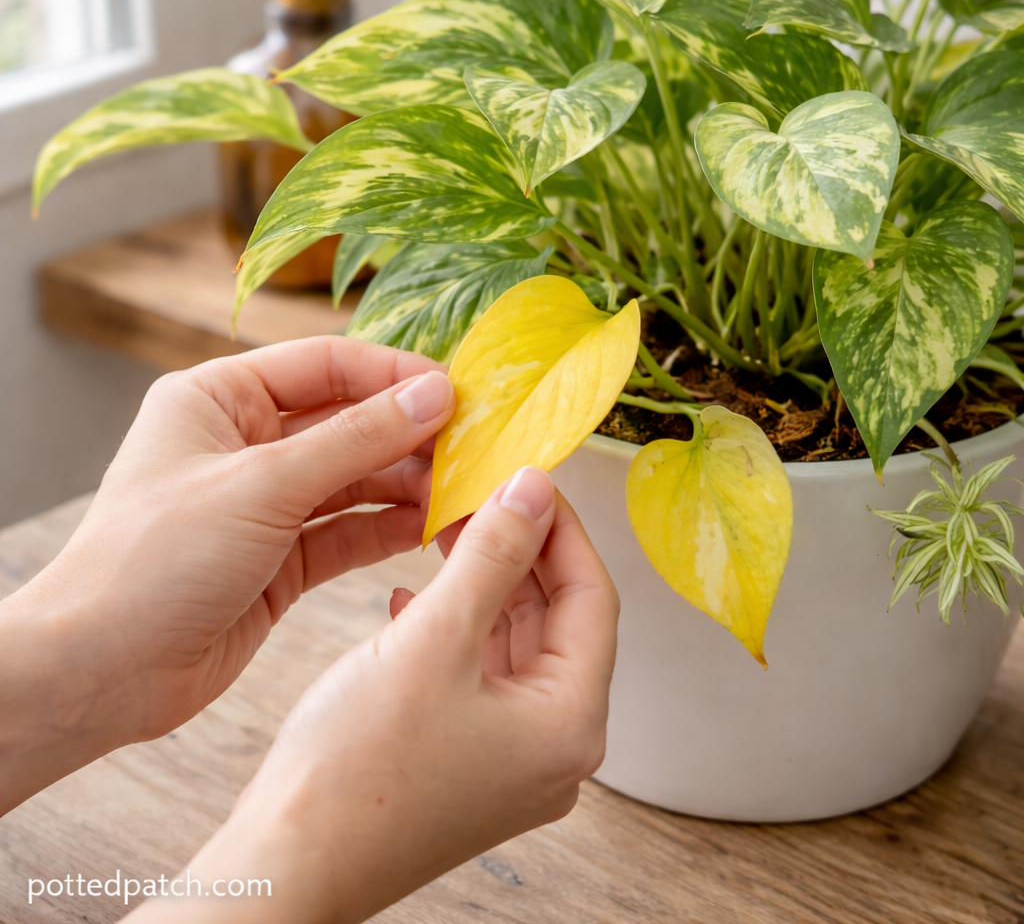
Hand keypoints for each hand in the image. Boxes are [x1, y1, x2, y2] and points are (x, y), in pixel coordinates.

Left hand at [0, 337, 454, 812]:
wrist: (102, 672)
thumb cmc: (155, 560)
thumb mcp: (262, 485)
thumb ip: (355, 439)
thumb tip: (435, 394)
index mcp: (219, 398)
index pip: (325, 364)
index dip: (392, 373)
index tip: (456, 389)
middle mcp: (246, 444)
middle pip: (347, 421)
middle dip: (407, 432)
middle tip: (472, 443)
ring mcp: (266, 503)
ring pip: (354, 478)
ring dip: (406, 482)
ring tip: (461, 488)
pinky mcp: (282, 558)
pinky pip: (348, 530)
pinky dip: (388, 528)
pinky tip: (432, 526)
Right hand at [128, 468, 618, 923]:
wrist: (286, 866)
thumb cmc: (356, 771)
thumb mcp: (434, 639)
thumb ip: (493, 555)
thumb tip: (533, 489)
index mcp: (570, 724)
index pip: (592, 597)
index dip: (562, 529)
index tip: (529, 478)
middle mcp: (555, 749)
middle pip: (557, 621)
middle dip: (520, 552)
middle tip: (483, 497)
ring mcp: (513, 762)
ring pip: (514, 645)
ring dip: (484, 585)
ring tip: (448, 532)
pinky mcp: (470, 764)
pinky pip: (479, 677)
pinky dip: (455, 630)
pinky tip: (408, 599)